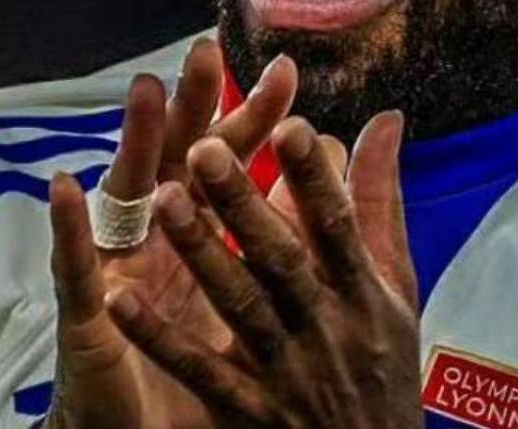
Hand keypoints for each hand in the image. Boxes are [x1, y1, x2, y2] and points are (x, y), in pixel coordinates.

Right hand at [46, 39, 297, 428]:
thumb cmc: (205, 350)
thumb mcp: (253, 283)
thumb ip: (286, 215)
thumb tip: (327, 149)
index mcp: (204, 226)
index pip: (231, 161)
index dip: (255, 119)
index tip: (285, 73)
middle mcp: (161, 234)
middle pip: (178, 159)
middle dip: (192, 106)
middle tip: (206, 52)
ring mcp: (123, 266)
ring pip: (128, 197)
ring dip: (134, 144)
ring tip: (144, 92)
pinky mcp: (90, 312)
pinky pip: (76, 266)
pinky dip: (70, 227)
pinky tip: (66, 186)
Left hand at [104, 112, 420, 428]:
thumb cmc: (384, 359)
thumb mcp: (398, 283)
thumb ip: (381, 199)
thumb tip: (386, 118)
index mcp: (361, 289)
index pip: (338, 226)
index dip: (315, 178)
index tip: (290, 125)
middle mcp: (323, 325)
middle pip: (280, 261)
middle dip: (243, 205)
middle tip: (203, 150)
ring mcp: (283, 370)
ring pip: (237, 306)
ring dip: (200, 253)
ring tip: (163, 200)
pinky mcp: (247, 410)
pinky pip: (199, 371)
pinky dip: (160, 337)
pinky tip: (120, 300)